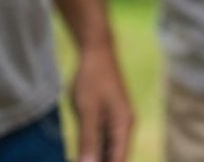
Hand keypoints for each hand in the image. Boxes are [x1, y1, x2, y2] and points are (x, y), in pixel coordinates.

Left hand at [70, 45, 133, 161]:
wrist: (97, 53)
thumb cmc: (92, 79)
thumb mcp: (87, 111)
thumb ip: (89, 140)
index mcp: (124, 125)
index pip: (118, 160)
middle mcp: (124, 126)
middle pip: (115, 156)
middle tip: (78, 160)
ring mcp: (117, 121)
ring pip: (109, 149)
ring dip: (96, 157)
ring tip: (78, 158)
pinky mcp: (109, 117)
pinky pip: (104, 140)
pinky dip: (94, 149)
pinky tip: (81, 153)